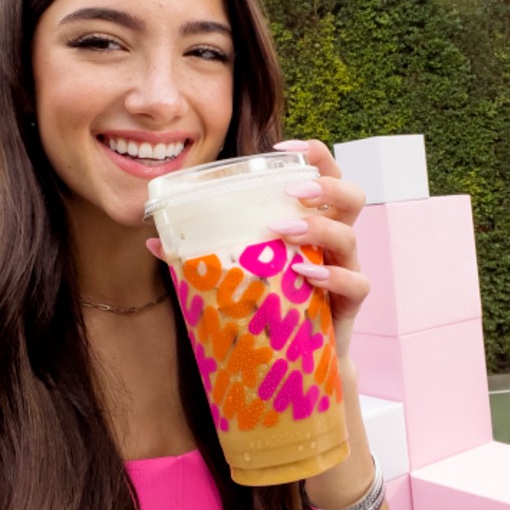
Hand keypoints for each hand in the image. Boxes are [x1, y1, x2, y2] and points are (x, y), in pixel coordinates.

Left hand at [144, 139, 369, 357]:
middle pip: (352, 197)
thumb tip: (153, 241)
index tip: (283, 147)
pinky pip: (356, 285)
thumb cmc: (270, 304)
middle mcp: (334, 242)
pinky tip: (305, 274)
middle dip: (326, 187)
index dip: (315, 155)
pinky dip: (333, 276)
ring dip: (319, 228)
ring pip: (351, 235)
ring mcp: (345, 271)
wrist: (295, 362)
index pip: (326, 175)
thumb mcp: (240, 272)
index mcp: (312, 222)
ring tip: (283, 231)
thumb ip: (203, 254)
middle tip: (291, 191)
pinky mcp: (347, 306)